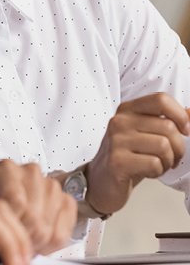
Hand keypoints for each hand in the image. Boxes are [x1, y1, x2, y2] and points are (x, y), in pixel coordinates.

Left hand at [0, 159, 76, 253]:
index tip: (0, 234)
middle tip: (11, 242)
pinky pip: (62, 234)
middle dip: (21, 237)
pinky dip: (49, 245)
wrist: (2, 203)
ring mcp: (51, 185)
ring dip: (34, 242)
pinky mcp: (67, 200)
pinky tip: (37, 240)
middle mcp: (30, 172)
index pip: (17, 202)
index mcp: (5, 169)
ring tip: (22, 239)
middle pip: (32, 217)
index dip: (9, 225)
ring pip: (47, 229)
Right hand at [85, 92, 189, 215]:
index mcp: (127, 110)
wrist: (100, 181)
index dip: (180, 115)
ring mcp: (116, 140)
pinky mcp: (118, 161)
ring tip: (157, 165)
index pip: (161, 100)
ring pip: (164, 146)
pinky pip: (154, 163)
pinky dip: (157, 171)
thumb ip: (165, 120)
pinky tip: (147, 172)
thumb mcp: (144, 133)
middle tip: (170, 158)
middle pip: (168, 127)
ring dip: (168, 161)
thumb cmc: (127, 156)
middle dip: (178, 148)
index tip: (185, 130)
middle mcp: (119, 121)